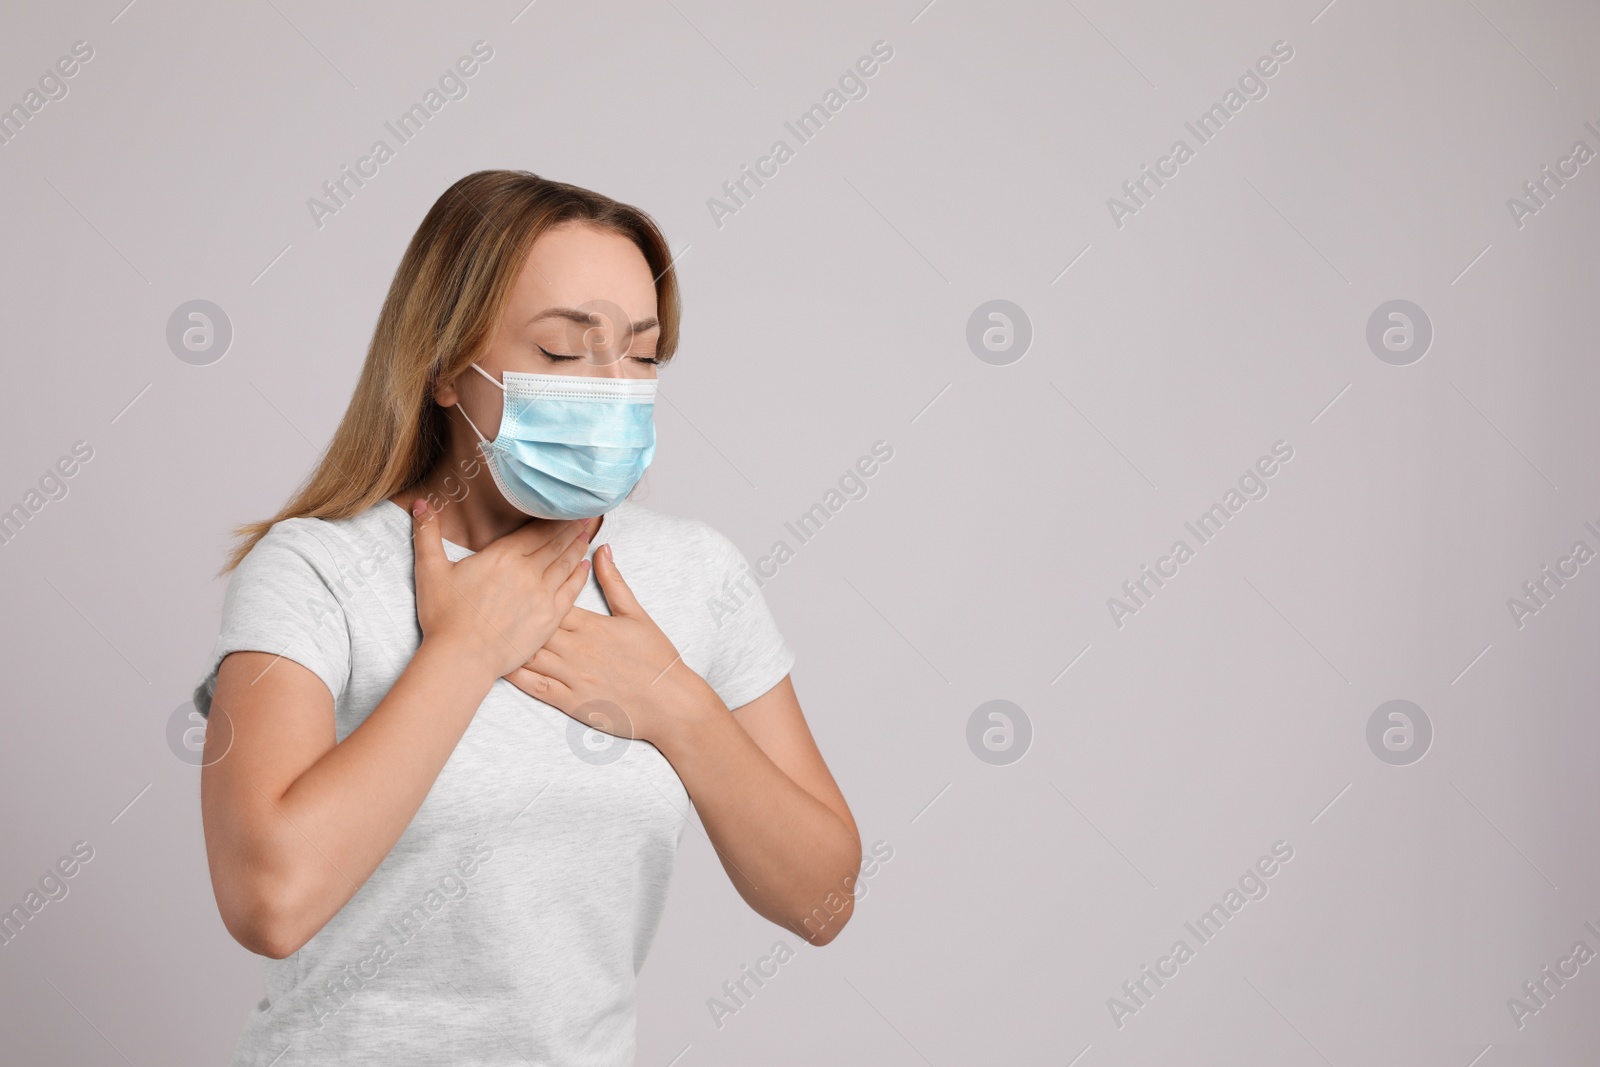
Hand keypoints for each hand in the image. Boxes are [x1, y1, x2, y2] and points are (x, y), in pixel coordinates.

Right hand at [410, 498, 594, 683]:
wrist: (462, 658)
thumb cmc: (444, 617)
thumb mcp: (430, 570)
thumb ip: (426, 534)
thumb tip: (419, 502)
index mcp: (503, 556)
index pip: (536, 530)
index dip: (554, 517)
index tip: (566, 506)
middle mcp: (528, 571)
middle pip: (556, 542)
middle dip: (571, 526)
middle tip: (586, 513)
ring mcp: (542, 595)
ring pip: (567, 563)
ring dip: (578, 545)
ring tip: (587, 532)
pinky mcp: (550, 618)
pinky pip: (571, 590)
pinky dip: (579, 575)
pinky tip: (584, 566)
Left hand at [504, 542, 719, 743]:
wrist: (670, 703)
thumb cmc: (656, 658)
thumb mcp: (637, 614)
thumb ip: (614, 581)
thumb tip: (600, 549)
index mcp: (590, 623)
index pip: (549, 599)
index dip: (526, 588)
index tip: (506, 577)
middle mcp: (576, 647)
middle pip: (531, 624)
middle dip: (508, 612)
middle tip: (483, 601)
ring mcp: (571, 675)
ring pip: (529, 653)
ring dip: (505, 642)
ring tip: (480, 631)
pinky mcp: (570, 700)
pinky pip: (535, 686)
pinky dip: (514, 675)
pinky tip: (496, 666)